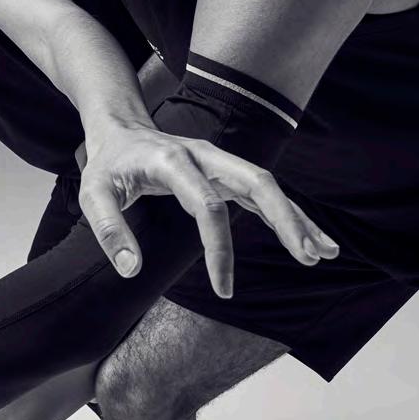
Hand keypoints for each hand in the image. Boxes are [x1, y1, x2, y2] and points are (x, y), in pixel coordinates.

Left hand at [78, 124, 338, 297]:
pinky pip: (263, 193)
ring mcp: (220, 162)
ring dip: (297, 218)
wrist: (119, 129)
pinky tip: (310, 238)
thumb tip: (130, 270)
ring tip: (325, 251)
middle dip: (286, 219)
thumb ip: (108, 230)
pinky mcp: (226, 173)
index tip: (224, 290)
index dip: (218, 248)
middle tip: (309, 256)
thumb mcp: (93, 194)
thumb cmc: (108, 165)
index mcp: (174, 161)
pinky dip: (287, 215)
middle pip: (257, 182)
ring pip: (268, 186)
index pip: (207, 206)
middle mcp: (205, 156)